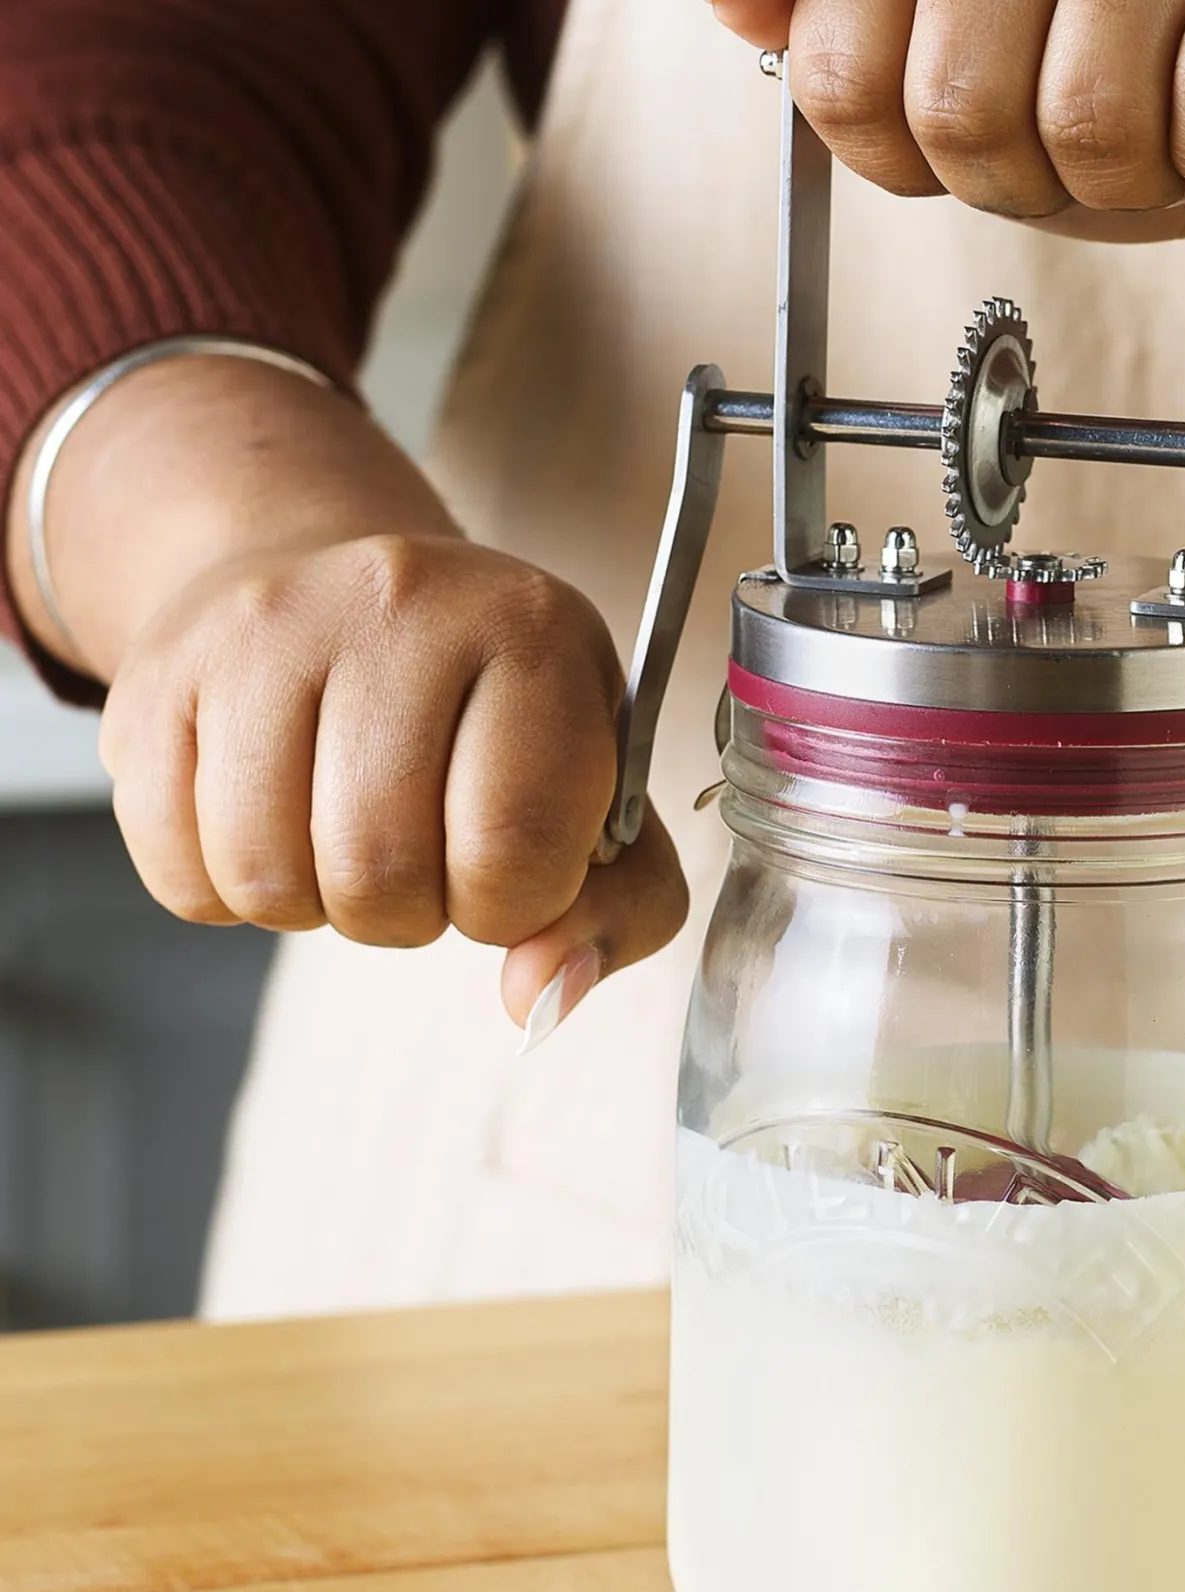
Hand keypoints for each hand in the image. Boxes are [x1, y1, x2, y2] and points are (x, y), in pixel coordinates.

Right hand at [100, 532, 686, 1032]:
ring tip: (347, 839)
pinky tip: (273, 824)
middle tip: (423, 858)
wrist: (342, 594)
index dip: (508, 903)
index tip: (504, 870)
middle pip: (379, 868)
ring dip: (315, 905)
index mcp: (532, 631)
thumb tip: (540, 996)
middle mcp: (400, 602)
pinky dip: (227, 890)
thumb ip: (619, 910)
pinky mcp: (158, 673)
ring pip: (267, 875)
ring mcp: (267, 627)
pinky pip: (179, 866)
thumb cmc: (488, 717)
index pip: (514, 844)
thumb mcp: (598, 792)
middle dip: (408, 912)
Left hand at [705, 0, 1184, 419]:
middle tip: (1083, 159)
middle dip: (1023, 183)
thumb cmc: (1121, 101)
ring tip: (1161, 150)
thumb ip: (827, 28)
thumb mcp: (946, 82)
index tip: (980, 144)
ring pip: (1088, 108)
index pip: (842, 78)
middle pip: (960, 105)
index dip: (913, 163)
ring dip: (1129, 183)